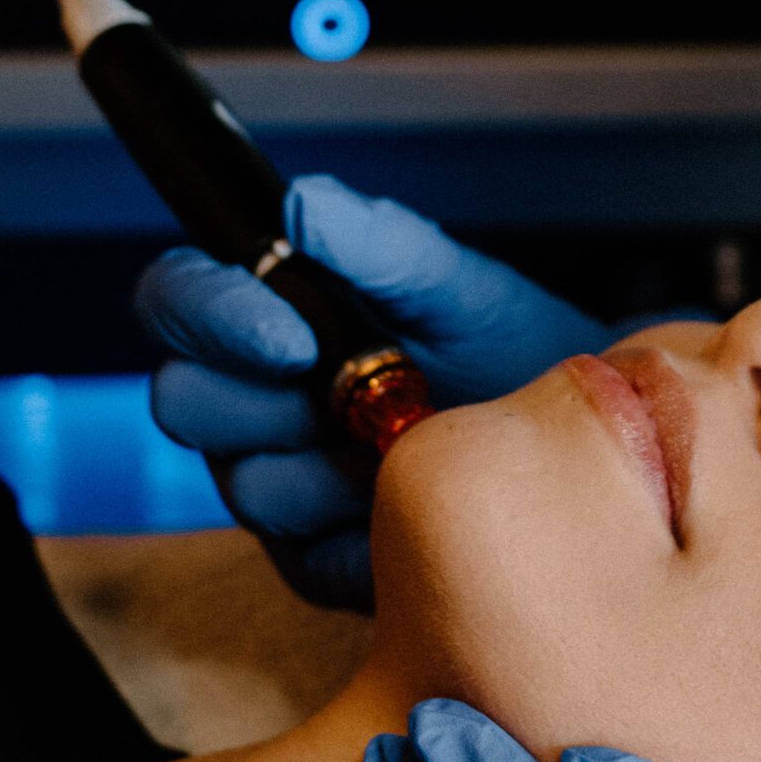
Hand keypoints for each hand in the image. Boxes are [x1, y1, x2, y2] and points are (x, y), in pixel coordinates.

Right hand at [137, 176, 684, 606]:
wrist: (583, 439)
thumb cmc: (512, 347)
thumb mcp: (457, 284)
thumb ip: (378, 242)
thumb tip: (300, 203)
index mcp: (272, 318)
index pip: (177, 298)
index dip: (208, 311)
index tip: (289, 332)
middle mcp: (257, 400)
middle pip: (181, 399)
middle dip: (255, 395)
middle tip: (343, 389)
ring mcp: (279, 481)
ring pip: (241, 480)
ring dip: (324, 461)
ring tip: (404, 438)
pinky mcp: (313, 557)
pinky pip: (299, 553)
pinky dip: (362, 524)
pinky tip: (411, 495)